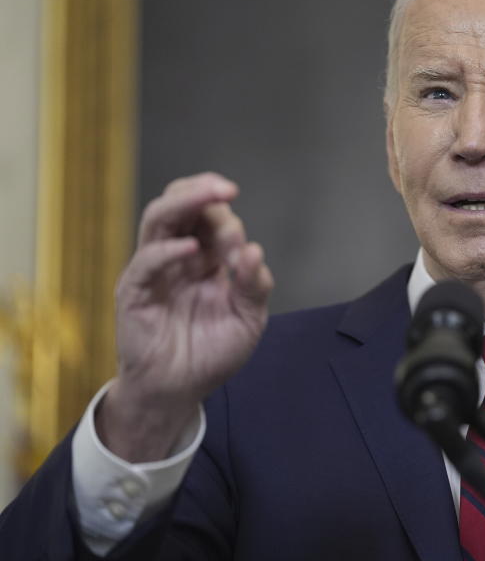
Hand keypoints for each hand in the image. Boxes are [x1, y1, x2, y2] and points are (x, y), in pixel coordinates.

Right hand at [96, 173, 273, 460]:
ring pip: (159, 219)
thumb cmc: (211, 352)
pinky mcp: (135, 292)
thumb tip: (254, 250)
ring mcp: (154, 270)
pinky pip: (147, 262)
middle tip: (227, 188)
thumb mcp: (247, 319)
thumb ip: (253, 286)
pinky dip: (168, 251)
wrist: (179, 391)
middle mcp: (177, 256)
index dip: (228, 220)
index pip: (211, 218)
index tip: (244, 248)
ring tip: (211, 195)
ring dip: (185, 202)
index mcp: (206, 258)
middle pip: (181, 205)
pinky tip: (191, 249)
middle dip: (203, 190)